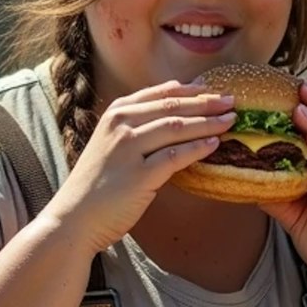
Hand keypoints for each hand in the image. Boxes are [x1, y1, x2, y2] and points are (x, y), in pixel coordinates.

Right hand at [46, 81, 236, 252]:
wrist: (74, 218)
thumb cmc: (95, 187)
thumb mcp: (111, 146)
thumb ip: (136, 130)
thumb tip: (173, 122)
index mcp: (115, 114)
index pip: (159, 94)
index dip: (190, 90)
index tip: (213, 89)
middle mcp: (121, 125)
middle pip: (172, 106)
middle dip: (206, 102)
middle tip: (231, 101)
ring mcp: (128, 148)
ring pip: (177, 127)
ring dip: (208, 122)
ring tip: (230, 121)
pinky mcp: (138, 175)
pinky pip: (175, 156)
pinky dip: (197, 148)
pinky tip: (215, 145)